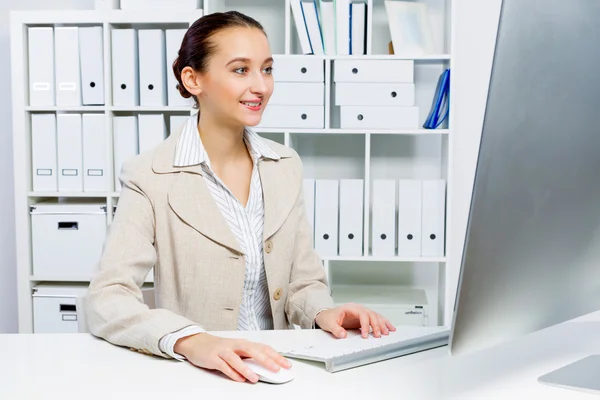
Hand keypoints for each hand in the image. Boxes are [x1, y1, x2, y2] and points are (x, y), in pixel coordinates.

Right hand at [174, 333, 290, 382]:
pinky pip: (224, 366)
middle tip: (276, 369)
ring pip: (236, 359)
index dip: (276, 356)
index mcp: (243, 343)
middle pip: (253, 350)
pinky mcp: (213, 358)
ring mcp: (223, 351)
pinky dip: (232, 372)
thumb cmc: (220, 348)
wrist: (197, 342)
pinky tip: (239, 378)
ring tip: (255, 378)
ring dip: (247, 369)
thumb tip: (267, 367)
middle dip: (266, 360)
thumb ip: (249, 358)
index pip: (263, 348)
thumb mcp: (237, 350)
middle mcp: (235, 345)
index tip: (286, 364)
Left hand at [315, 303, 395, 338]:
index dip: (365, 325)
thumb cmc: (328, 317)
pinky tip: (390, 328)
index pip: (362, 314)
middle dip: (376, 325)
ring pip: (376, 316)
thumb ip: (336, 329)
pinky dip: (383, 323)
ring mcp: (362, 313)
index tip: (365, 335)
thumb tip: (343, 335)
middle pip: (371, 314)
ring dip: (383, 324)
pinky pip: (376, 319)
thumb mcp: (329, 323)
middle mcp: (358, 309)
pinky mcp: (364, 318)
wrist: (326, 315)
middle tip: (378, 335)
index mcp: (351, 308)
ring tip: (388, 332)